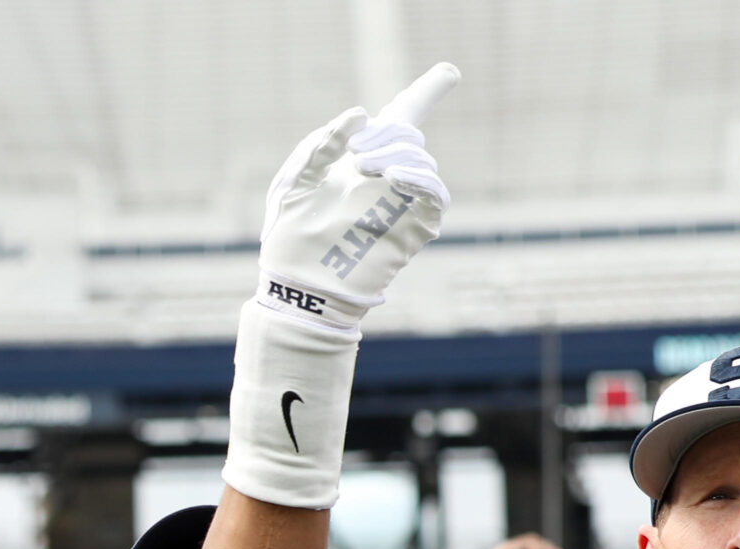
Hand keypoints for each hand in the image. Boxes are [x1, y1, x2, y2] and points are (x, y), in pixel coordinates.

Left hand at [254, 62, 458, 331]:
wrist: (297, 284)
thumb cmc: (289, 237)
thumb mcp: (294, 180)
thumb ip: (322, 143)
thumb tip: (362, 113)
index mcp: (359, 163)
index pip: (398, 123)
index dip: (424, 95)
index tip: (450, 73)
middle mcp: (385, 180)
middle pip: (409, 136)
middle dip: (388, 132)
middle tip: (358, 150)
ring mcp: (401, 203)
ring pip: (421, 159)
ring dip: (397, 153)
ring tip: (366, 167)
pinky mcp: (412, 229)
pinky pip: (434, 194)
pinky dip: (420, 178)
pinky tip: (395, 177)